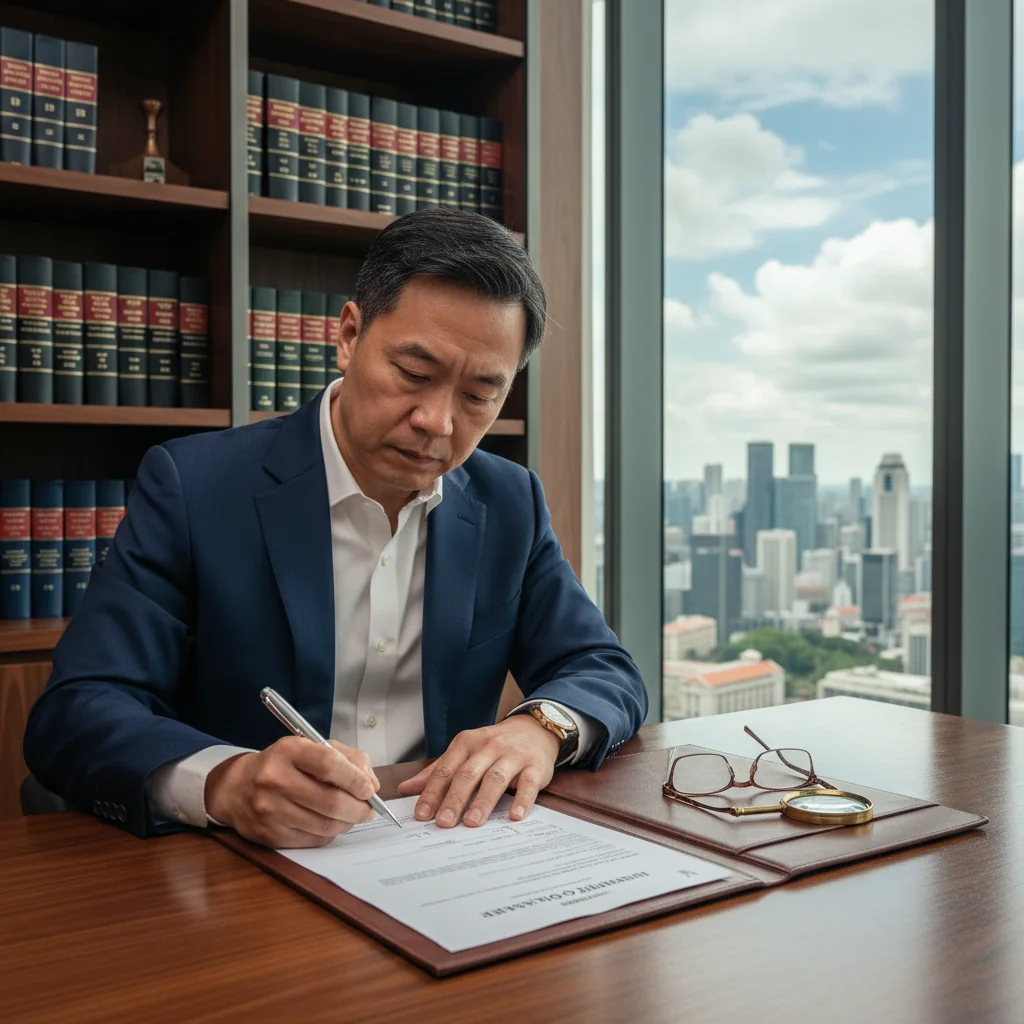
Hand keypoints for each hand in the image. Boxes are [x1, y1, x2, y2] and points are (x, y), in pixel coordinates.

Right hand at [205, 737, 380, 848]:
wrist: (236, 787)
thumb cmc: (282, 765)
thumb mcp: (311, 747)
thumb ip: (347, 758)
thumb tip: (371, 783)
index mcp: (288, 751)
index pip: (330, 765)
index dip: (356, 779)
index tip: (369, 789)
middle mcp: (275, 779)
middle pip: (331, 801)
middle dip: (359, 808)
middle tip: (368, 809)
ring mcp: (270, 810)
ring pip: (325, 825)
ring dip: (347, 823)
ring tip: (352, 815)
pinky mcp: (269, 835)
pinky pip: (313, 840)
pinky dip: (329, 833)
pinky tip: (330, 823)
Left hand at [396, 716, 560, 828]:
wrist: (534, 729)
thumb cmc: (493, 746)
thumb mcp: (464, 752)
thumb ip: (437, 771)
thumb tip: (405, 789)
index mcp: (466, 743)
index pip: (446, 769)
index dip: (433, 792)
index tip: (422, 815)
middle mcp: (488, 747)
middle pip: (468, 774)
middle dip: (454, 799)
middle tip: (444, 822)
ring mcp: (513, 756)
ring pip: (495, 778)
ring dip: (483, 800)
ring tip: (473, 822)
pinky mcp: (535, 766)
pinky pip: (528, 783)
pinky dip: (522, 799)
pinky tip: (515, 815)